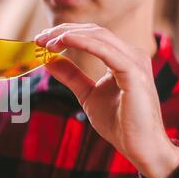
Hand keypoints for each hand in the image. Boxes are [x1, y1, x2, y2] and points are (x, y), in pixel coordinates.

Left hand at [35, 24, 178, 177]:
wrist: (139, 146)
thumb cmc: (118, 122)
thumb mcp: (87, 94)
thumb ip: (71, 76)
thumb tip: (49, 60)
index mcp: (123, 58)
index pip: (92, 35)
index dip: (65, 33)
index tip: (42, 40)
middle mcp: (131, 54)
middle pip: (93, 31)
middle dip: (63, 31)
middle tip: (39, 39)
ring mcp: (135, 61)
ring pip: (98, 36)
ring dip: (68, 35)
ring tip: (46, 42)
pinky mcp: (134, 72)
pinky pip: (105, 50)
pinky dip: (82, 42)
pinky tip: (64, 41)